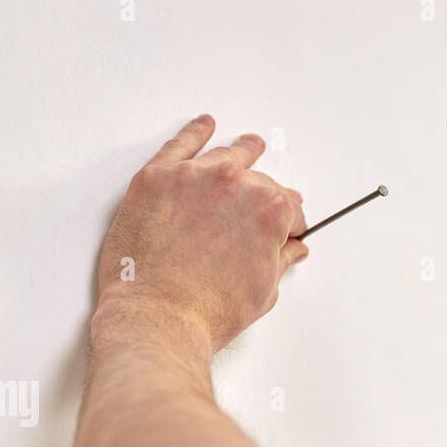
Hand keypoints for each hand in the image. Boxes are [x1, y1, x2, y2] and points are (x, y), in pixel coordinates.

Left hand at [94, 115, 307, 352]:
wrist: (157, 319)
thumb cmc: (205, 312)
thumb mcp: (261, 291)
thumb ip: (280, 261)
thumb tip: (290, 250)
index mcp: (269, 210)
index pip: (290, 207)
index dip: (290, 222)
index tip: (288, 229)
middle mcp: (234, 185)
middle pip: (258, 180)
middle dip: (264, 195)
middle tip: (260, 208)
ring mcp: (192, 176)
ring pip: (223, 156)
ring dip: (240, 153)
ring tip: (249, 148)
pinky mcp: (156, 178)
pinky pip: (180, 144)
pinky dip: (195, 132)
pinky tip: (204, 127)